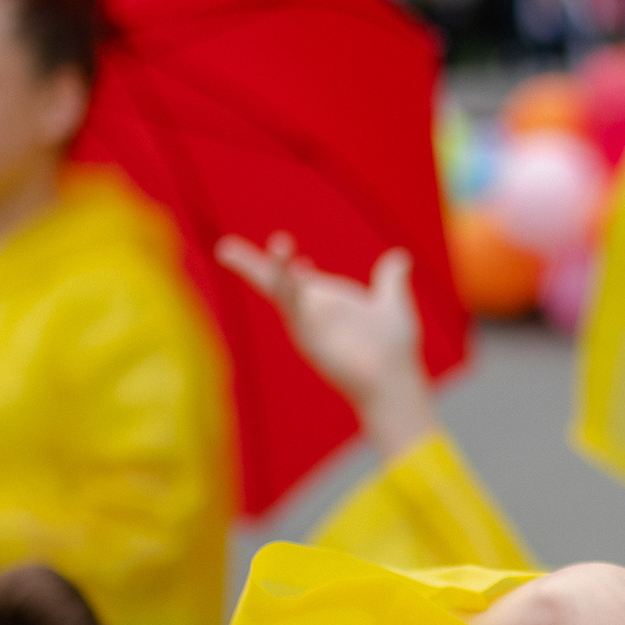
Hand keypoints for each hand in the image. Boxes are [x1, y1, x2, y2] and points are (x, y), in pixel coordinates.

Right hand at [215, 233, 435, 453]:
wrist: (394, 380)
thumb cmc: (394, 350)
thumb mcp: (391, 304)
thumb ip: (390, 280)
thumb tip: (400, 257)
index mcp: (326, 301)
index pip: (295, 277)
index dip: (285, 263)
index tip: (281, 244)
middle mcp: (310, 312)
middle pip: (273, 283)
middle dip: (249, 266)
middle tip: (225, 249)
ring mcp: (306, 324)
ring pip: (278, 290)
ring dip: (270, 269)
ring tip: (251, 247)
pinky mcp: (307, 334)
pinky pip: (290, 304)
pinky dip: (286, 282)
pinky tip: (289, 262)